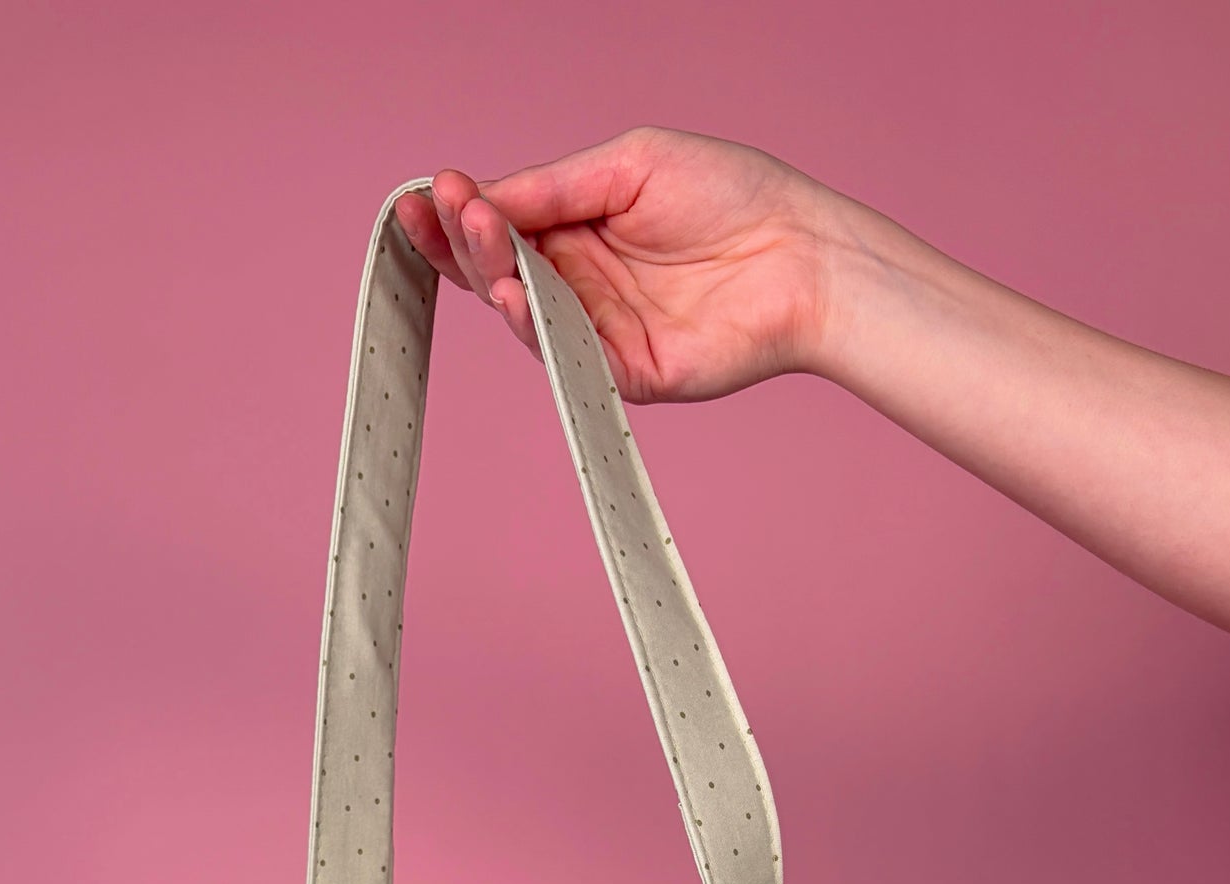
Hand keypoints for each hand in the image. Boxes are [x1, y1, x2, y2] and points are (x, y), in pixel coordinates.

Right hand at [394, 128, 849, 403]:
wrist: (801, 253)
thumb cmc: (731, 195)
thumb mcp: (630, 165)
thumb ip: (555, 186)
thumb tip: (483, 197)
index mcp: (578, 227)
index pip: (501, 225)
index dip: (461, 214)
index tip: (428, 193)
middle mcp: (580, 282)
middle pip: (499, 271)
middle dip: (464, 242)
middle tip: (449, 212)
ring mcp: (597, 330)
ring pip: (523, 313)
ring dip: (493, 275)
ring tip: (481, 237)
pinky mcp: (622, 373)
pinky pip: (565, 356)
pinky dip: (534, 326)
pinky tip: (512, 292)